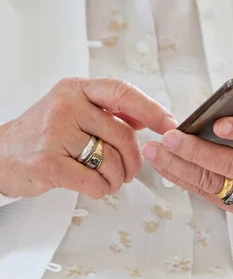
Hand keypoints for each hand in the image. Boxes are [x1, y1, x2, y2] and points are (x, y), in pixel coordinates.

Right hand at [0, 78, 176, 199]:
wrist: (1, 154)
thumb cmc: (43, 131)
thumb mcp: (73, 107)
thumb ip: (108, 110)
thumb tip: (148, 117)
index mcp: (75, 89)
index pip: (122, 91)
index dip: (151, 109)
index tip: (169, 124)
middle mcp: (66, 106)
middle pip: (123, 133)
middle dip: (135, 157)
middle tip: (133, 168)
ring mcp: (55, 134)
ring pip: (111, 160)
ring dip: (118, 177)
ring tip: (111, 179)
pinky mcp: (48, 164)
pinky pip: (94, 181)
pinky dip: (103, 188)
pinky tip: (96, 185)